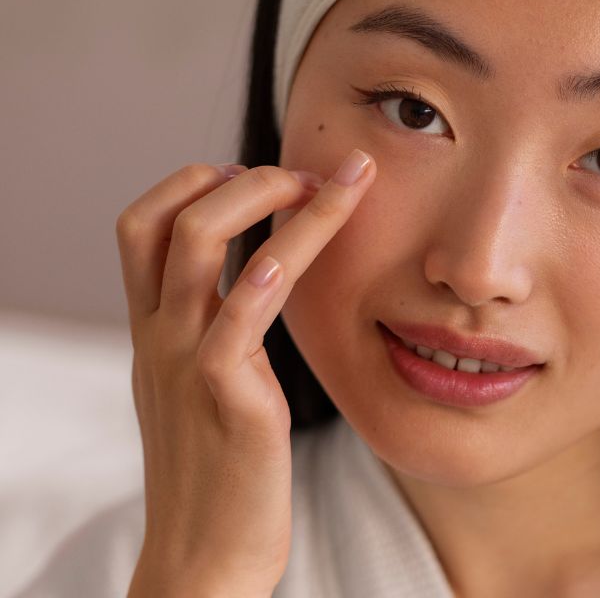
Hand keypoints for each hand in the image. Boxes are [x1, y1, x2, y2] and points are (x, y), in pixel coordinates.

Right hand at [116, 150, 374, 596]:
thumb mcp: (202, 389)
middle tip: (299, 173)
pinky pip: (233, 322)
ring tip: (324, 185)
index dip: (190, 183)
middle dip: (235, 177)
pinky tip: (293, 252)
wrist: (206, 559)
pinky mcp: (226, 398)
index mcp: (154, 332)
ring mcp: (186, 364)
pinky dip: (261, 277)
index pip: (142, 226)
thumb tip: (253, 283)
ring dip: (265, 198)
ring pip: (198, 247)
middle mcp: (160, 337)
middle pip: (164, 219)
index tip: (251, 173)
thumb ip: (216, 333)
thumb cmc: (219, 472)